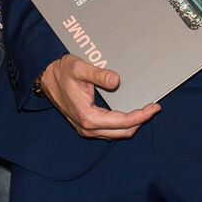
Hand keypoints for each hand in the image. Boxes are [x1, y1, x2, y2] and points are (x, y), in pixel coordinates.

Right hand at [41, 55, 159, 138]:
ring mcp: (86, 129)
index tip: (155, 106)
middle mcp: (87, 127)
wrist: (46, 78)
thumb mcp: (79, 68)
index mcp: (88, 116)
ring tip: (145, 110)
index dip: (141, 115)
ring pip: (117, 133)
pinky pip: (109, 131)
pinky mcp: (86, 126)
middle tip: (153, 108)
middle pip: (122, 132)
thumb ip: (98, 75)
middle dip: (140, 121)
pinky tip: (130, 114)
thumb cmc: (62, 72)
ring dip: (132, 124)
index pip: (123, 122)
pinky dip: (122, 125)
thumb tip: (116, 81)